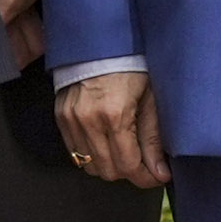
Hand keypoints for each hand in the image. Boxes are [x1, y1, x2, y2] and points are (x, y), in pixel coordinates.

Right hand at [57, 71, 171, 188]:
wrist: (100, 44)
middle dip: (130, 173)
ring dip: (109, 165)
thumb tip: (160, 173)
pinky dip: (92, 155)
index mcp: (114, 115)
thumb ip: (154, 139)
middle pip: (108, 171)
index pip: (128, 165)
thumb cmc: (130, 67)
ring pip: (89, 166)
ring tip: (125, 152)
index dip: (146, 177)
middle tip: (144, 164)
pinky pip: (75, 152)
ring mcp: (70, 120)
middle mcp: (88, 121)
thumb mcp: (150, 101)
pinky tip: (106, 143)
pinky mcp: (60, 118)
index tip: (158, 176)